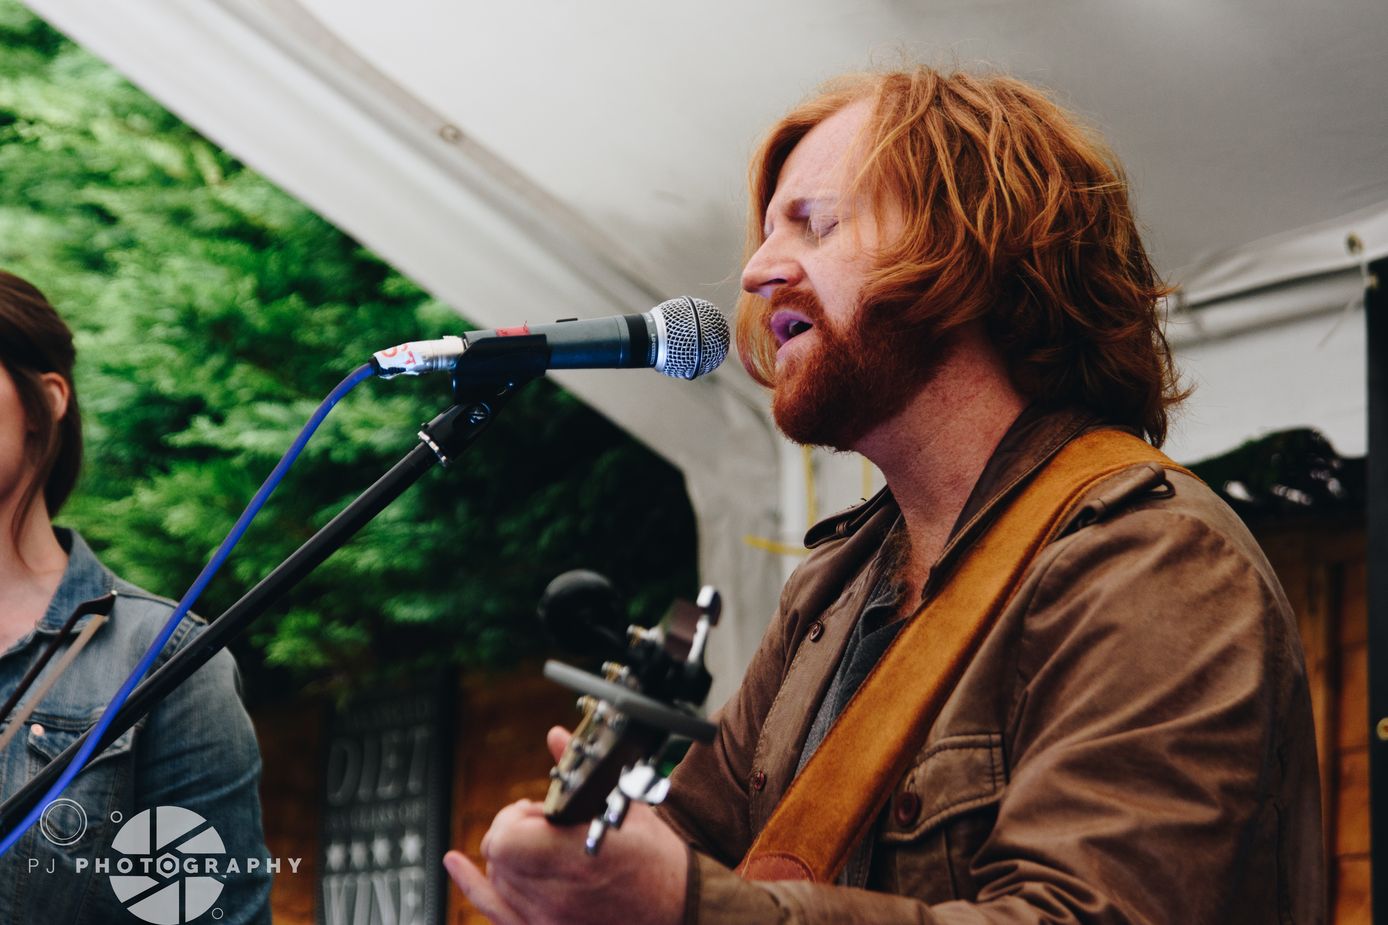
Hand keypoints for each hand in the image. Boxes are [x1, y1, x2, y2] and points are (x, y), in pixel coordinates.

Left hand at [443, 726, 688, 924]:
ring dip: (511, 856)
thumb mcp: (624, 806)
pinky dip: (472, 884)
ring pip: (498, 877)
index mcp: (574, 858)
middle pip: (498, 854)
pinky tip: (454, 863)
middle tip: (548, 825)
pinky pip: (494, 910)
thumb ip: (581, 775)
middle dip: (516, 831)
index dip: (518, 817)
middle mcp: (555, 895)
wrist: (680, 909)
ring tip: (546, 849)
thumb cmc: (657, 859)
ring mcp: (548, 920)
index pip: (506, 836)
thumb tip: (557, 737)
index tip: (542, 810)